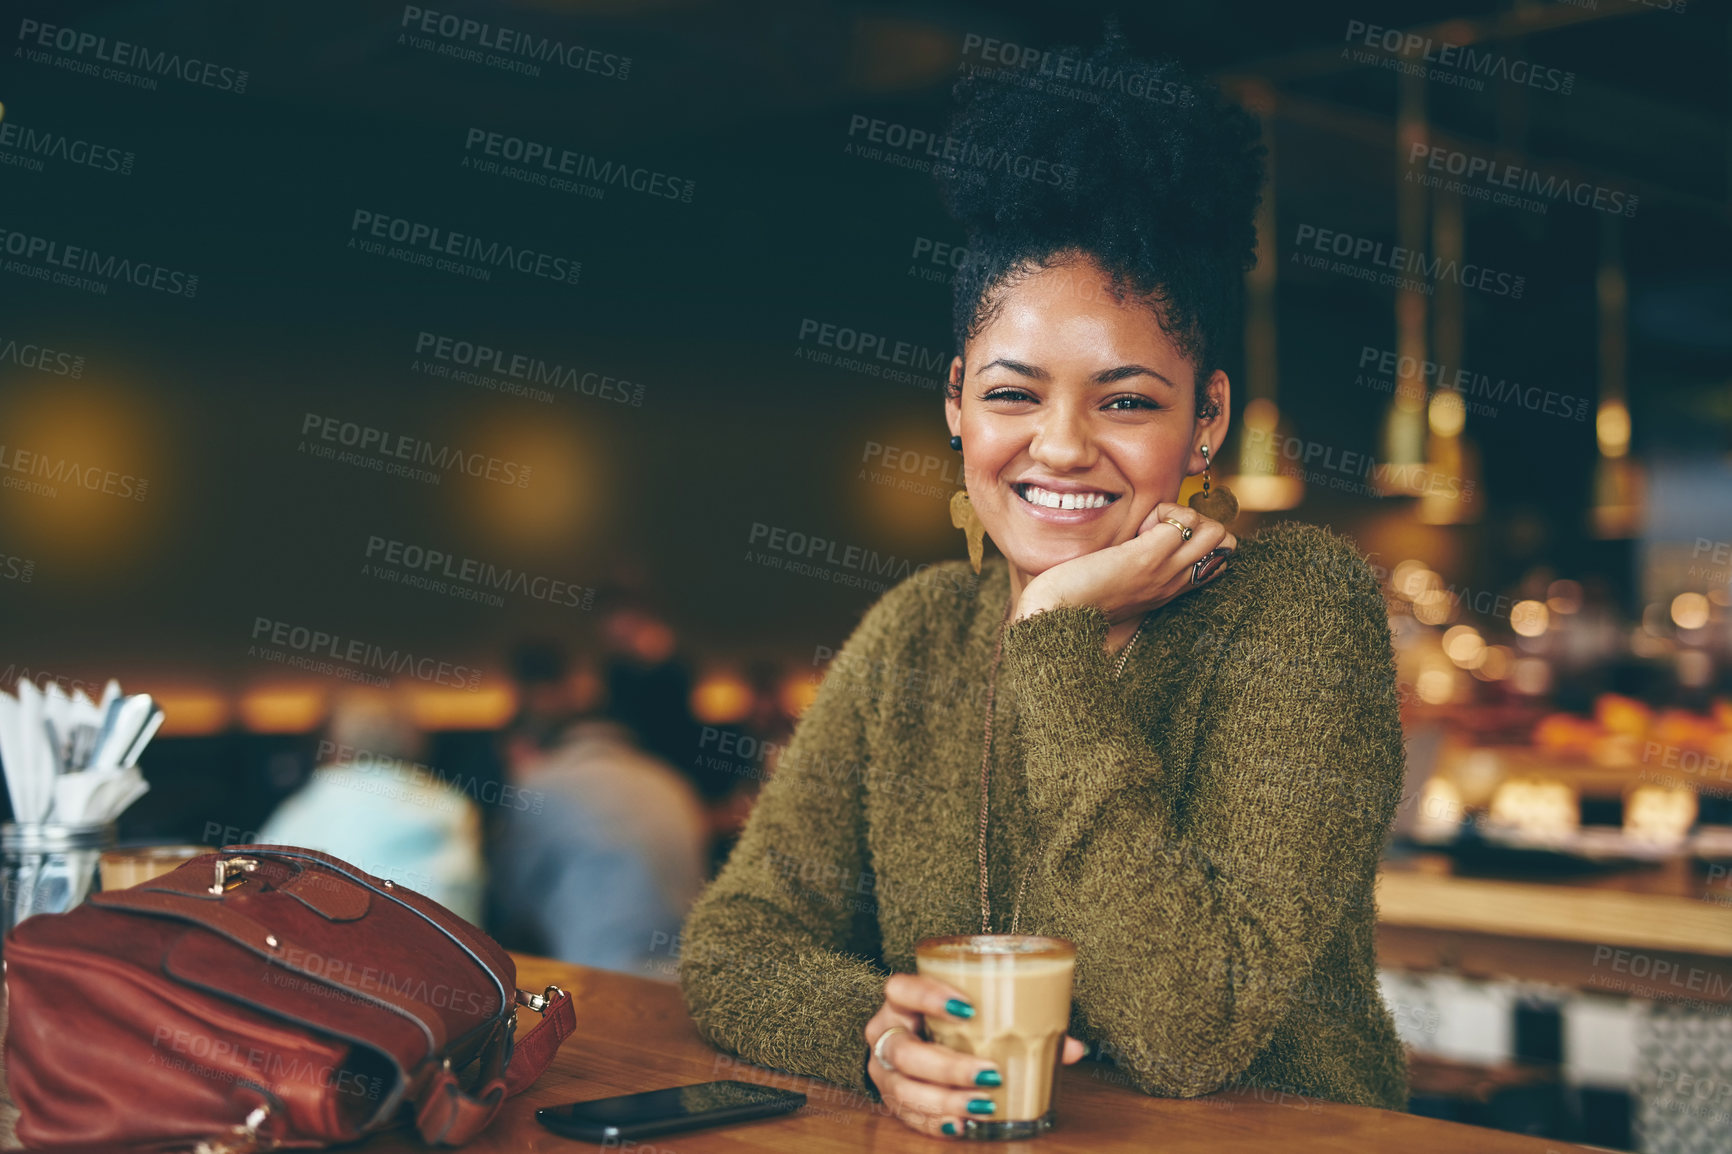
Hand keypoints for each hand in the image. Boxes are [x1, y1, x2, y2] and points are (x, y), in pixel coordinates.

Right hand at [864, 973, 1086, 1138]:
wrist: (913, 1037)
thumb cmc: (950, 1022)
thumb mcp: (975, 1012)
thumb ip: (1021, 1022)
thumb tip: (1073, 1048)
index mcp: (901, 1001)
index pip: (901, 989)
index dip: (928, 996)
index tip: (967, 1009)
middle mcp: (886, 1033)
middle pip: (906, 1051)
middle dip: (948, 1066)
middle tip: (989, 1073)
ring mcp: (883, 1069)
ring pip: (904, 1089)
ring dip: (945, 1100)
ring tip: (983, 1104)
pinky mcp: (891, 1099)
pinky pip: (908, 1116)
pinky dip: (936, 1123)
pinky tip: (962, 1124)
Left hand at [1012, 501, 1236, 625]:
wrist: (1055, 619)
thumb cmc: (1074, 600)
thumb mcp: (1115, 584)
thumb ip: (1133, 565)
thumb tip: (1134, 536)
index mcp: (1168, 590)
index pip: (1218, 561)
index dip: (1200, 538)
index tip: (1160, 537)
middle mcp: (1175, 582)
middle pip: (1226, 542)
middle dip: (1197, 521)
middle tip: (1155, 529)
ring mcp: (1165, 571)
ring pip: (1214, 530)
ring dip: (1183, 515)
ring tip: (1147, 528)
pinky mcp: (1147, 558)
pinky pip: (1182, 520)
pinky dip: (1162, 511)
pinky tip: (1135, 527)